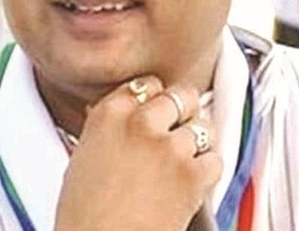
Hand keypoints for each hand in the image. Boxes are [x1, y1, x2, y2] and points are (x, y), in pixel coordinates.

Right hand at [54, 76, 222, 230]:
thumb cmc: (84, 215)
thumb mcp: (82, 157)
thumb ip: (108, 128)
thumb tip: (121, 115)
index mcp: (110, 114)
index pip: (147, 84)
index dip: (156, 97)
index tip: (158, 108)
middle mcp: (141, 123)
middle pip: (181, 95)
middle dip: (184, 109)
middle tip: (180, 126)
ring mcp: (169, 147)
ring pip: (203, 126)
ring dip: (198, 141)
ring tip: (185, 158)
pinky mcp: (191, 175)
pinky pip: (215, 159)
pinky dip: (208, 171)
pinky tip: (193, 181)